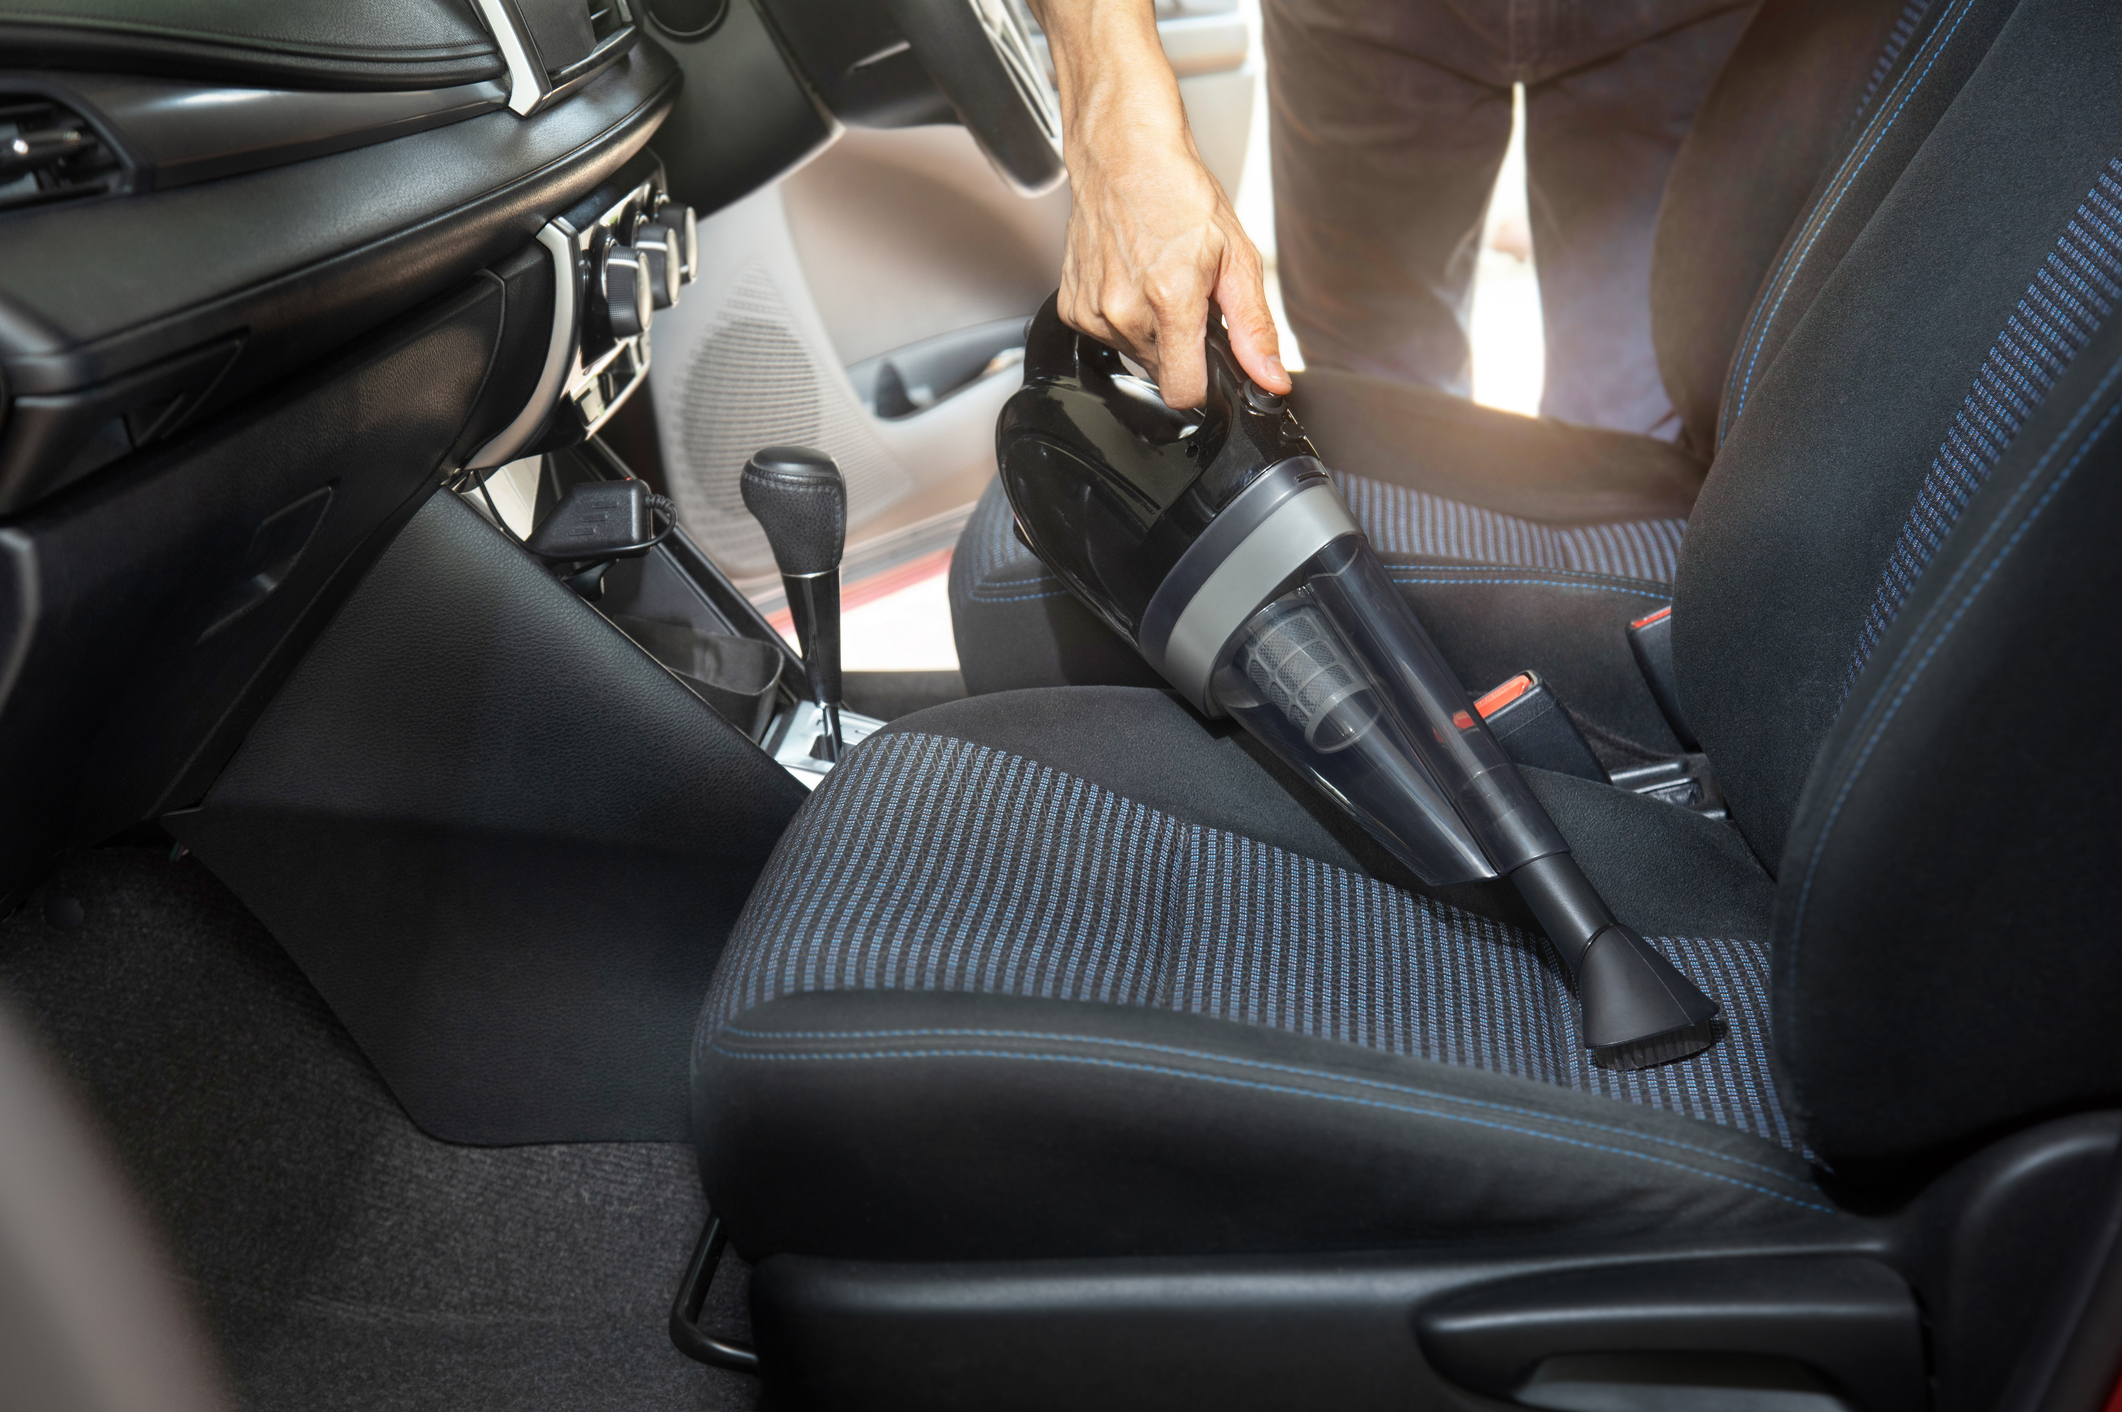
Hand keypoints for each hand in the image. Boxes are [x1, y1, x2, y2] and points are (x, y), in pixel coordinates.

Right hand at [1030, 0, 1287, 408]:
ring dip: (1152, 332)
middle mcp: (1123, 311)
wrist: (1123, 153)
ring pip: (1134, 356)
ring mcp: (1092, 311)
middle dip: (1181, 347)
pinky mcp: (1071, 307)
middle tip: (1187, 298)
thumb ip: (1253, 327)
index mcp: (1169, 301)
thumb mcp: (1236, 256)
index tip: (1211, 360)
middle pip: (1161, 374)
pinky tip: (1131, 279)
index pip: (1185, 393)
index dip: (1205, 384)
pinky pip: (1105, 336)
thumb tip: (1270, 379)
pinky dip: (1122, 318)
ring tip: (1158, 280)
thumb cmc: (1177, 191)